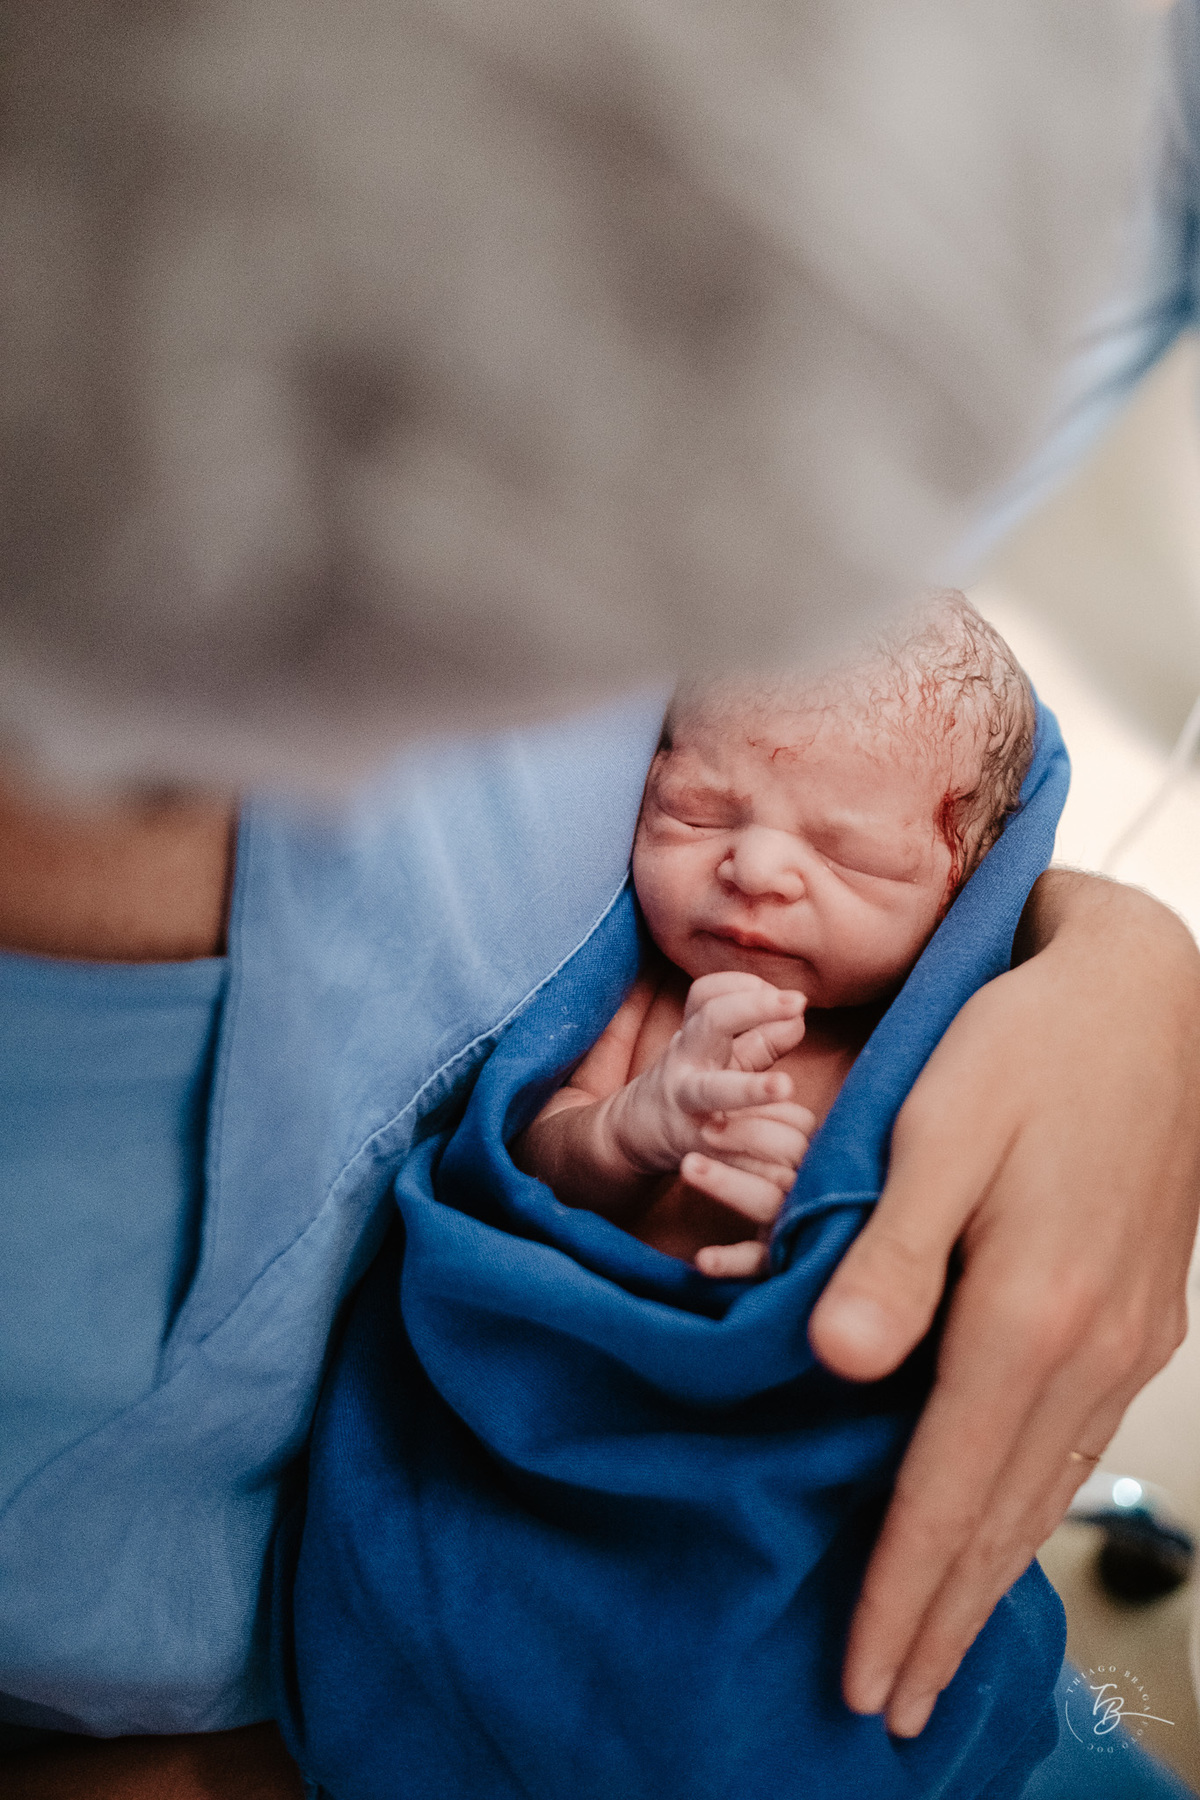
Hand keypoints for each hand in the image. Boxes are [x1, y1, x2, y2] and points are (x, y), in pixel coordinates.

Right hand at [606, 972, 813, 1240]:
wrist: (629, 1137)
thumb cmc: (688, 1089)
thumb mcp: (717, 1057)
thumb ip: (759, 1038)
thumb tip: (798, 1018)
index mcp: (692, 1036)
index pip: (709, 993)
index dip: (743, 985)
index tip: (783, 995)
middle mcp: (686, 1061)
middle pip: (712, 1021)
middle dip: (754, 1008)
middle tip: (798, 1001)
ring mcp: (686, 1104)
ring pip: (715, 1090)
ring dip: (750, 1088)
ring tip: (785, 1086)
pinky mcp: (694, 1147)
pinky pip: (726, 1147)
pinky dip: (753, 1155)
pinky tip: (783, 1165)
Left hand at [807, 872, 1199, 1737]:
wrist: (1147, 1000)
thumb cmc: (1026, 1049)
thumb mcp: (939, 1127)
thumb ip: (889, 1251)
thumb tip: (839, 1365)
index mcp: (1029, 1311)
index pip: (947, 1487)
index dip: (899, 1588)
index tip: (861, 1676)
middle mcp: (1089, 1348)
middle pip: (1002, 1515)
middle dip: (940, 1616)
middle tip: (890, 1707)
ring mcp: (1126, 1339)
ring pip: (1047, 1491)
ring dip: (988, 1576)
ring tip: (939, 1644)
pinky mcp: (1140, 1317)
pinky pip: (1077, 1445)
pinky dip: (1033, 1509)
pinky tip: (1008, 1527)